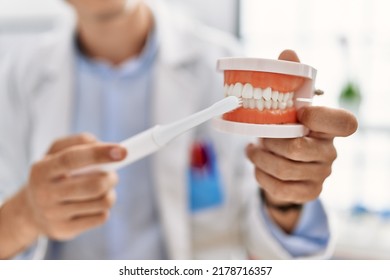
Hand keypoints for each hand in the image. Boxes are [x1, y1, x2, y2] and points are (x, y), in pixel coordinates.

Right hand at [23, 133, 126, 239]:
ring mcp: (54, 215)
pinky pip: (101, 217)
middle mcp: (44, 194)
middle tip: (113, 175)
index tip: (123, 151)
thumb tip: (104, 145)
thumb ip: (79, 142)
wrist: (31, 211)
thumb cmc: (53, 174)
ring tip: (103, 189)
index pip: (72, 159)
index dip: (100, 153)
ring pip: (102, 202)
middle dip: (111, 178)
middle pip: (93, 186)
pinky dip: (104, 208)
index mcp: (42, 169)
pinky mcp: (65, 230)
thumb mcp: (56, 152)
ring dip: (110, 193)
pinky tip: (93, 205)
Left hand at [245, 50, 357, 231]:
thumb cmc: (287, 129)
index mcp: (330, 128)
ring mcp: (321, 175)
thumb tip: (287, 52)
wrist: (284, 164)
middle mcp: (330, 152)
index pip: (346, 123)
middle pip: (296, 148)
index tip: (298, 111)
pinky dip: (260, 175)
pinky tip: (257, 166)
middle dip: (270, 141)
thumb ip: (290, 79)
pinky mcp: (308, 193)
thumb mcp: (288, 105)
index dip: (321, 117)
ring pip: (283, 169)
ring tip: (252, 149)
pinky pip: (278, 188)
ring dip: (259, 157)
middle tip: (258, 136)